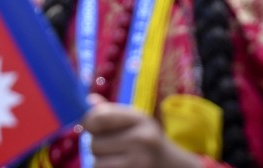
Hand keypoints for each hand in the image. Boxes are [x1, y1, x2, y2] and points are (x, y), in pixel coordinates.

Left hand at [82, 94, 200, 167]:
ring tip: (116, 159)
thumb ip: (110, 111)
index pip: (98, 117)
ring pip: (97, 163)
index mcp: (140, 119)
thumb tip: (89, 100)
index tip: (92, 127)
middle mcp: (142, 140)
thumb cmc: (147, 140)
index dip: (88, 122)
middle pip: (95, 143)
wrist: (174, 166)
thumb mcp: (135, 121)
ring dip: (101, 162)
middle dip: (98, 145)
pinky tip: (119, 166)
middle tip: (113, 146)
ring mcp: (140, 163)